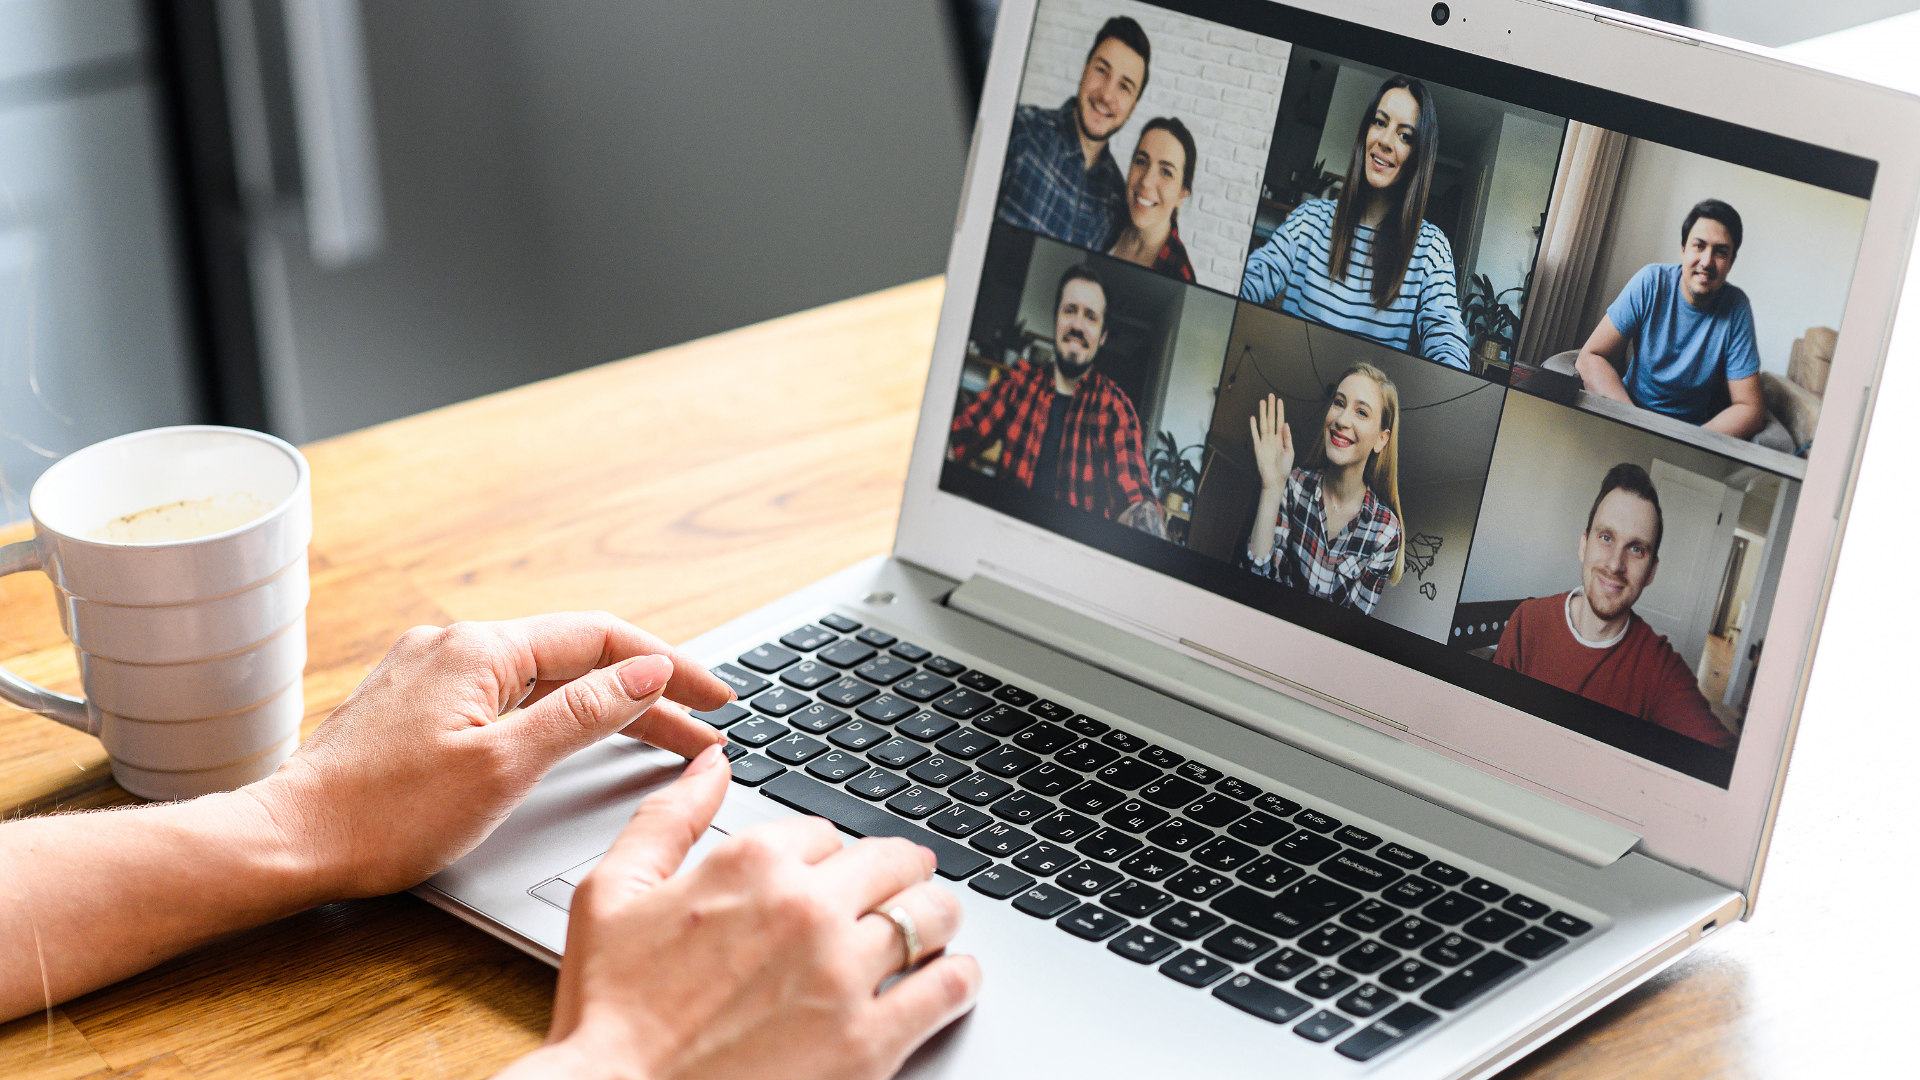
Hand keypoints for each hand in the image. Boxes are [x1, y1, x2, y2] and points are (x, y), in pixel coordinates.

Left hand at [251, 611, 731, 898]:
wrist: (287, 842)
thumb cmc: (383, 816)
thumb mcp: (504, 766)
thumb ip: (584, 712)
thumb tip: (647, 672)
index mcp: (481, 648)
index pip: (602, 638)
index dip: (670, 667)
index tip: (716, 699)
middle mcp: (456, 644)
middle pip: (577, 657)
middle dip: (648, 694)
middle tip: (705, 731)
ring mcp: (433, 672)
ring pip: (544, 679)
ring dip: (606, 706)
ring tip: (662, 740)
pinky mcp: (417, 704)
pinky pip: (508, 695)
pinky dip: (558, 715)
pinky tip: (579, 738)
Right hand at [508, 745, 980, 1079]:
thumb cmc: (609, 1013)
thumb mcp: (612, 894)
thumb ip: (669, 817)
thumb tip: (712, 763)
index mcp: (750, 864)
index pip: (826, 833)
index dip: (831, 855)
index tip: (832, 874)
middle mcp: (806, 908)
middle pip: (892, 864)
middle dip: (899, 873)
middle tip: (904, 886)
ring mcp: (842, 974)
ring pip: (929, 916)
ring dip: (936, 916)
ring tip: (933, 927)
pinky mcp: (868, 1040)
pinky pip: (947, 988)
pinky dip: (959, 978)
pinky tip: (951, 978)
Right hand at [1249, 393, 1293, 490]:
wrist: (1275, 479)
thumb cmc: (1284, 467)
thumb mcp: (1290, 451)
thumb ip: (1287, 437)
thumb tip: (1285, 423)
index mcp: (1281, 438)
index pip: (1280, 421)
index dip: (1280, 411)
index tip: (1280, 400)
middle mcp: (1272, 438)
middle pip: (1271, 419)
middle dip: (1271, 407)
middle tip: (1270, 396)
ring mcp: (1264, 442)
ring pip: (1263, 424)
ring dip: (1262, 413)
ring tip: (1262, 402)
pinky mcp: (1257, 447)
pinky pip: (1255, 435)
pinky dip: (1253, 426)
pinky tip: (1252, 418)